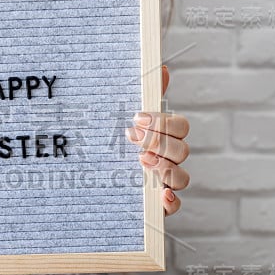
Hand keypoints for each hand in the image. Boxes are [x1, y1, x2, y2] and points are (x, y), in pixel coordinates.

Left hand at [125, 65, 189, 215]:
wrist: (91, 174)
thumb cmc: (114, 141)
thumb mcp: (124, 117)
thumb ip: (144, 95)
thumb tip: (160, 68)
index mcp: (165, 137)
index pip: (180, 127)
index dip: (162, 122)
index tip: (136, 118)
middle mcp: (169, 159)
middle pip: (182, 150)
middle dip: (157, 142)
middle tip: (130, 137)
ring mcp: (165, 182)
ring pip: (182, 177)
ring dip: (164, 168)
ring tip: (140, 161)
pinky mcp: (157, 204)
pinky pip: (174, 206)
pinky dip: (171, 202)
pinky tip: (161, 195)